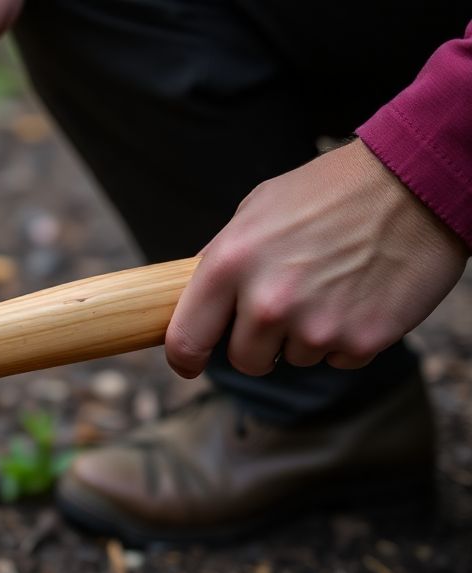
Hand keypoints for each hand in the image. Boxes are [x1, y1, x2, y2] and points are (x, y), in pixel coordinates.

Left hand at [167, 140, 469, 377]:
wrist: (414, 183)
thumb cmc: (329, 191)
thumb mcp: (256, 211)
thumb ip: (221, 258)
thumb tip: (193, 298)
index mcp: (229, 265)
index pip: (186, 340)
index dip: (186, 358)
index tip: (190, 363)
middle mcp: (268, 302)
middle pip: (244, 361)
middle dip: (259, 342)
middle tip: (286, 304)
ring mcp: (316, 325)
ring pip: (294, 359)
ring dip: (307, 335)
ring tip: (331, 285)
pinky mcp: (362, 339)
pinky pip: (339, 359)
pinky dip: (347, 337)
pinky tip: (360, 295)